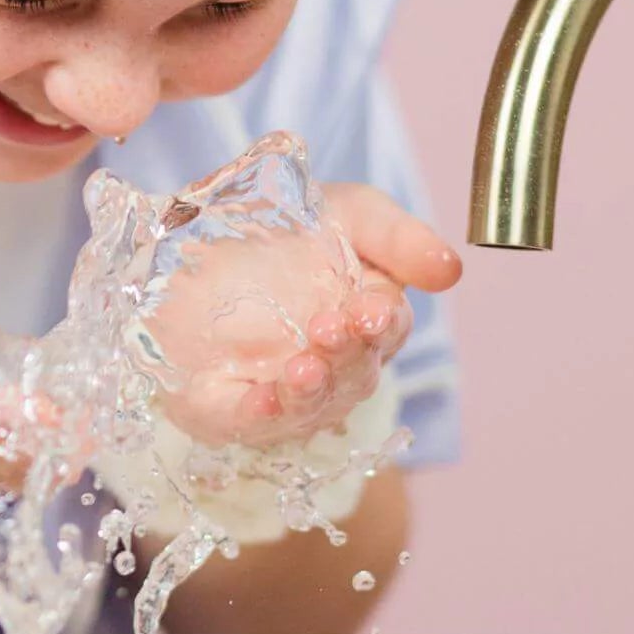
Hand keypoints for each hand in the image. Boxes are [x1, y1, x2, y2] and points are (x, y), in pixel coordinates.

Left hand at [146, 182, 460, 447]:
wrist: (182, 228)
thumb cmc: (279, 225)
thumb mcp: (344, 211)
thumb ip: (397, 236)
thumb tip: (451, 270)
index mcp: (363, 319)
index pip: (387, 329)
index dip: (382, 323)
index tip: (371, 307)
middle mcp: (329, 363)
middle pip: (354, 373)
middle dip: (348, 354)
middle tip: (333, 326)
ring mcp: (278, 390)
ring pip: (311, 405)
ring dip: (313, 389)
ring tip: (304, 367)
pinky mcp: (223, 405)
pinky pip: (248, 421)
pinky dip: (261, 415)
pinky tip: (264, 399)